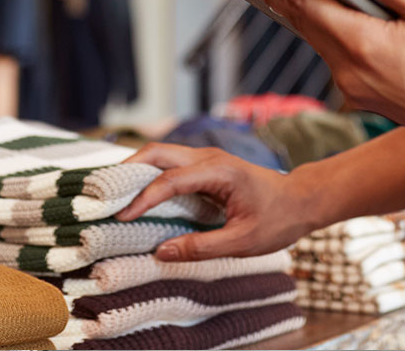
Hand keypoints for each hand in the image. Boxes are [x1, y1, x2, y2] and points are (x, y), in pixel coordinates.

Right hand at [115, 142, 314, 260]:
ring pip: (161, 154)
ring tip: (112, 193)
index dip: (143, 198)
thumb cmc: (278, 219)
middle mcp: (209, 158)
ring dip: (135, 170)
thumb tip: (162, 252)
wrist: (302, 200)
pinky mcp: (205, 166)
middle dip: (127, 169)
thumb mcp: (243, 241)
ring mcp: (206, 158)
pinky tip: (136, 192)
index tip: (121, 216)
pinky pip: (171, 164)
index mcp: (219, 172)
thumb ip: (202, 247)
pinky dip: (149, 174)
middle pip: (157, 153)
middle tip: (103, 193)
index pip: (170, 180)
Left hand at [228, 0, 404, 153]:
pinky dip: (320, 29)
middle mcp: (351, 71)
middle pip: (301, 19)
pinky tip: (318, 15)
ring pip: (317, 38)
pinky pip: (336, 55)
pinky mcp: (371, 98)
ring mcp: (359, 89)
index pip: (303, 0)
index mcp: (364, 45)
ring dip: (293, 8)